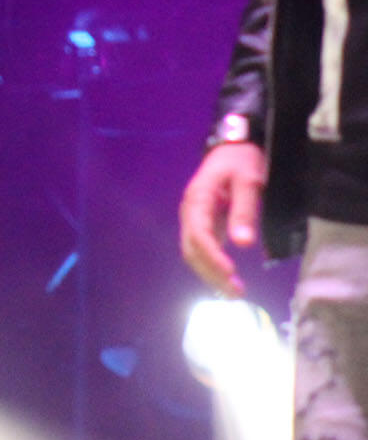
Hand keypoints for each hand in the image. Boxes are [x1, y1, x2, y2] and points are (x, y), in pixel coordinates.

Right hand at [178, 141, 266, 296]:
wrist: (233, 146)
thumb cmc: (242, 161)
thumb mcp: (248, 181)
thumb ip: (244, 210)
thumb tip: (243, 244)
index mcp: (198, 200)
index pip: (199, 235)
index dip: (213, 257)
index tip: (232, 275)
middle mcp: (190, 212)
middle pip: (192, 249)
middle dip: (211, 273)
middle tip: (236, 293)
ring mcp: (194, 218)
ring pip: (193, 252)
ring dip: (210, 273)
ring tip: (233, 291)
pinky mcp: (203, 222)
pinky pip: (201, 248)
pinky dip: (211, 265)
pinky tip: (226, 277)